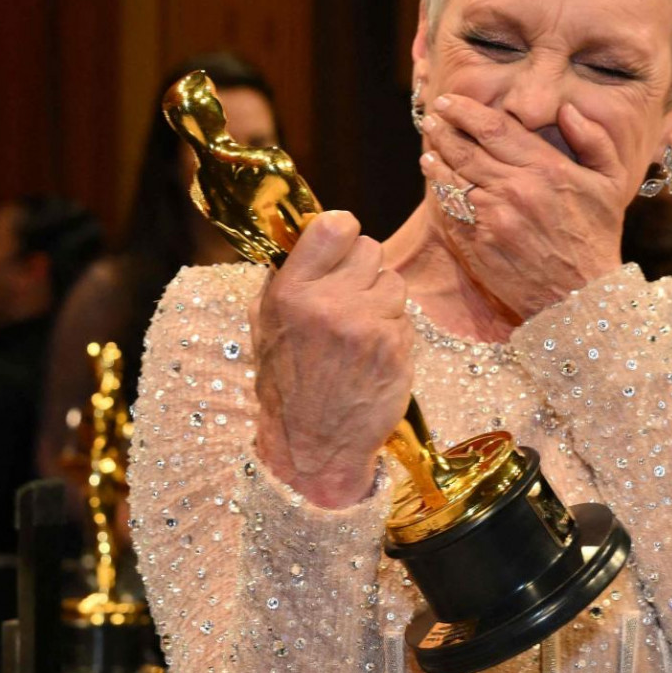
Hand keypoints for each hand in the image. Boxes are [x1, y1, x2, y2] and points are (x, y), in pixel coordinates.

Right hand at [252, 211, 412, 506]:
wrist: (314, 446)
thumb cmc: (288, 384)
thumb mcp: (266, 325)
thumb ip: (288, 278)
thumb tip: (314, 236)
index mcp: (292, 292)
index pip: (334, 226)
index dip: (344, 232)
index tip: (343, 246)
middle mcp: (330, 304)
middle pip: (371, 250)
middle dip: (364, 271)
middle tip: (350, 299)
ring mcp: (366, 326)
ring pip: (394, 282)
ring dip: (382, 301)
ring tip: (360, 331)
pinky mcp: (396, 348)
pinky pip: (405, 317)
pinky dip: (393, 331)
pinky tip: (373, 355)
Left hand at [419, 95, 624, 319]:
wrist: (580, 298)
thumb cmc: (597, 238)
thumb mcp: (611, 183)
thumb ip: (594, 140)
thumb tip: (566, 110)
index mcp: (547, 170)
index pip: (494, 128)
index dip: (467, 111)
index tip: (451, 100)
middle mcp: (516, 190)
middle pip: (466, 149)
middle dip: (445, 128)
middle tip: (434, 115)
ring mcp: (493, 219)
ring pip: (453, 177)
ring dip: (436, 156)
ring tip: (430, 143)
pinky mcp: (478, 244)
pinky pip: (450, 208)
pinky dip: (439, 189)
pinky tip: (435, 177)